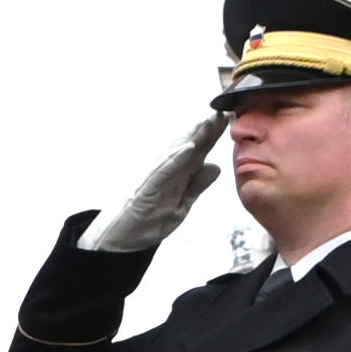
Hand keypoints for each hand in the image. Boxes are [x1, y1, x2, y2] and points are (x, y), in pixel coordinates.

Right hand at [83, 111, 223, 254]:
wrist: (122, 240)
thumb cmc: (149, 222)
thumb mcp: (182, 205)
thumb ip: (196, 186)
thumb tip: (215, 167)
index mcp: (178, 176)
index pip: (198, 152)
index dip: (213, 136)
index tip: (228, 118)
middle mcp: (167, 172)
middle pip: (188, 147)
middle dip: (205, 130)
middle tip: (222, 111)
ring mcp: (156, 178)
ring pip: (176, 153)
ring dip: (192, 137)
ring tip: (207, 122)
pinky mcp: (148, 188)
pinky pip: (164, 171)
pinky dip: (175, 159)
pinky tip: (188, 148)